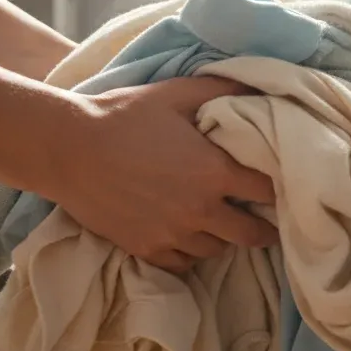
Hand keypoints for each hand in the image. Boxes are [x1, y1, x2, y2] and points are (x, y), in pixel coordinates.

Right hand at [48, 76, 278, 271]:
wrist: (69, 147)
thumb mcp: (175, 93)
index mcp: (214, 173)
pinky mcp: (145, 248)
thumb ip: (220, 90)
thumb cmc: (124, 115)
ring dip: (224, 239)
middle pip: (249, 234)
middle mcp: (199, 210)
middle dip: (263, 228)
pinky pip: (182, 264)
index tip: (281, 188)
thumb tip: (255, 86)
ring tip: (224, 226)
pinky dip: (191, 253)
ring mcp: (172, 234)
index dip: (277, 189)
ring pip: (216, 251)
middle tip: (268, 223)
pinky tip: (190, 238)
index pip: (266, 192)